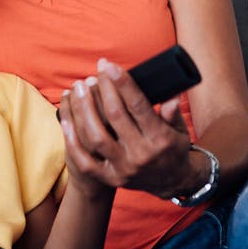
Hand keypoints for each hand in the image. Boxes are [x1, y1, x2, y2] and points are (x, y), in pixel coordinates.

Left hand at [58, 59, 193, 198]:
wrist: (171, 183)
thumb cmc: (174, 148)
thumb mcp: (181, 130)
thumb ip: (174, 112)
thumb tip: (172, 95)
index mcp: (159, 138)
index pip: (138, 106)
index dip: (122, 84)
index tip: (109, 66)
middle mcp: (140, 154)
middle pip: (115, 116)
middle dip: (102, 90)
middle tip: (94, 73)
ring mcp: (123, 168)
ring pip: (95, 136)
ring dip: (83, 109)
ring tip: (78, 88)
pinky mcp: (110, 178)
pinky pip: (84, 160)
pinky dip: (72, 139)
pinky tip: (66, 119)